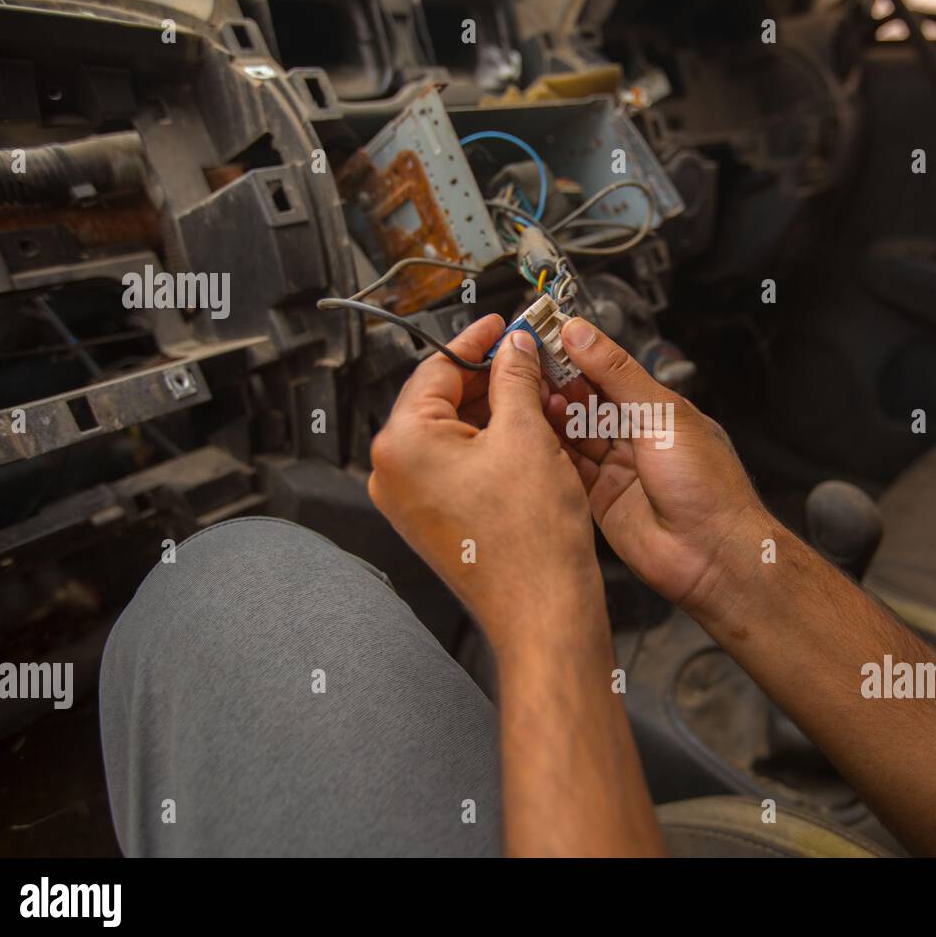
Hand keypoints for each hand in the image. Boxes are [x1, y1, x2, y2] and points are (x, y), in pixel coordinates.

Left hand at [368, 314, 603, 650]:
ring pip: (451, 434)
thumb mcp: (526, 434)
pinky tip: (525, 438)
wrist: (542, 610)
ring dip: (492, 413)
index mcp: (402, 444)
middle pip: (441, 399)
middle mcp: (393, 473)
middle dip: (488, 378)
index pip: (437, 367)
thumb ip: (515, 377)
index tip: (504, 327)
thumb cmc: (530, 541)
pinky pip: (454, 467)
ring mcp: (408, 502)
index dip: (478, 341)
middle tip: (527, 360)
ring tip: (535, 400)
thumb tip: (513, 348)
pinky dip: (487, 447)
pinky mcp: (431, 521)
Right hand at [544, 317, 768, 617]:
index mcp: (659, 410)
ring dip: (552, 413)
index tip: (546, 336)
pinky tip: (536, 428)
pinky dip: (551, 448)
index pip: (609, 372)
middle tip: (528, 363)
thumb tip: (582, 334)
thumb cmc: (707, 486)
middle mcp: (637, 437)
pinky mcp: (599, 499)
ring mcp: (618, 468)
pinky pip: (569, 467)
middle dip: (558, 382)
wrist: (711, 554)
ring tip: (529, 392)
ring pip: (574, 433)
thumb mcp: (662, 414)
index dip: (577, 354)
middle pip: (587, 401)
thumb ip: (617, 374)